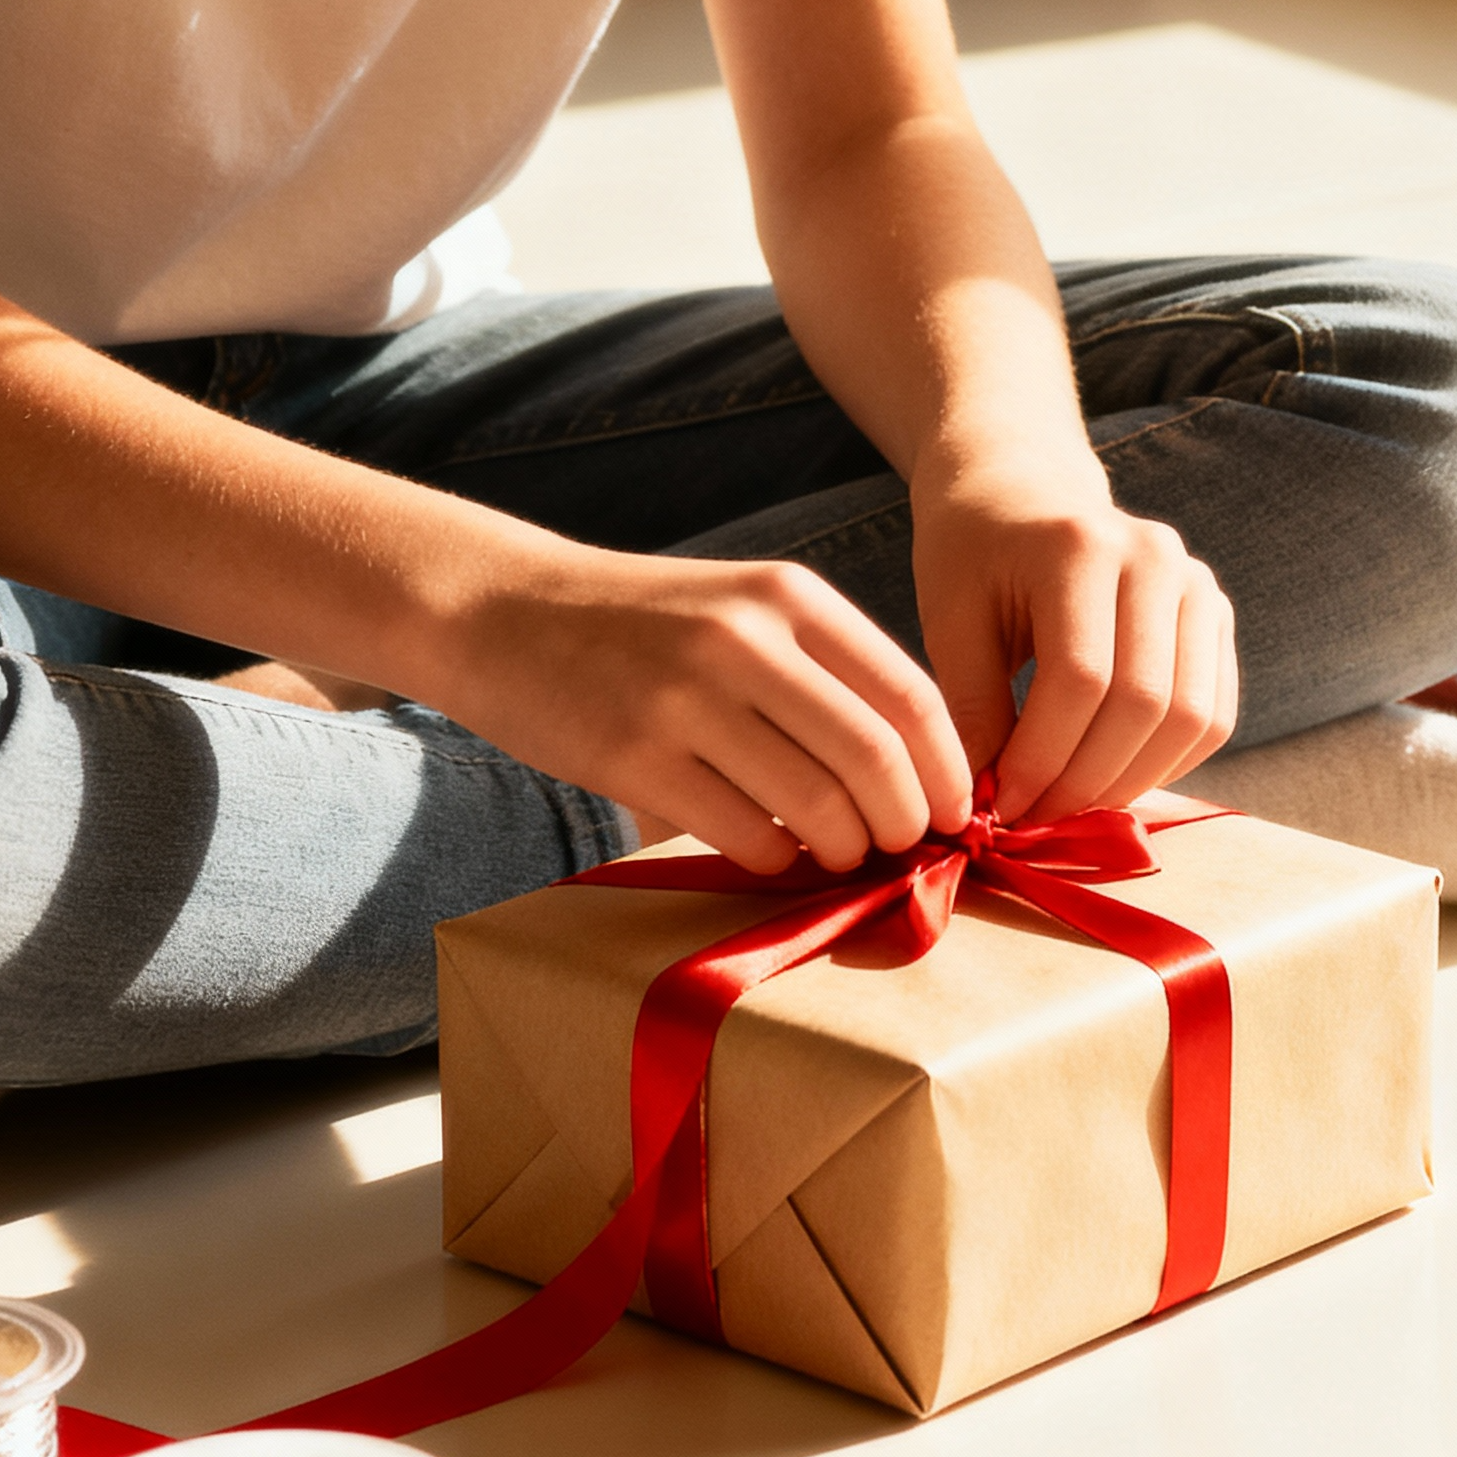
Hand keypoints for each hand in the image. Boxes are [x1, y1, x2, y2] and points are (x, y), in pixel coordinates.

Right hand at [428, 542, 972, 877]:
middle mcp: (744, 640)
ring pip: (817, 807)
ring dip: (845, 850)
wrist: (502, 610)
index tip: (955, 814)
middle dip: (906, 823)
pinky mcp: (633, 758)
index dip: (949, 771)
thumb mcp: (743, 609)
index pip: (911, 697)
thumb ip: (823, 669)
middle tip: (900, 848)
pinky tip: (769, 849)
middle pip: (876, 761)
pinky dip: (775, 859)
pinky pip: (746, 835)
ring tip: (836, 853)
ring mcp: (685, 699)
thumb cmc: (642, 624)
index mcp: (788, 597)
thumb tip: (918, 769)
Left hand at [910, 452, 1237, 822]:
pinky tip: (1110, 778)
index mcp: (1081, 545)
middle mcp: (1156, 558)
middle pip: (1144, 703)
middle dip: (1085, 780)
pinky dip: (1167, 762)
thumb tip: (981, 805)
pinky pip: (1213, 715)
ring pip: (1190, 717)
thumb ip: (971, 707)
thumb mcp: (950, 617)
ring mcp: (1197, 584)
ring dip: (1130, 781)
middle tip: (1033, 817)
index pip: (1080, 678)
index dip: (1042, 758)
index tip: (999, 804)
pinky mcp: (1215, 616)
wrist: (1023, 492)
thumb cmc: (975, 553)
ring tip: (1068, 805)